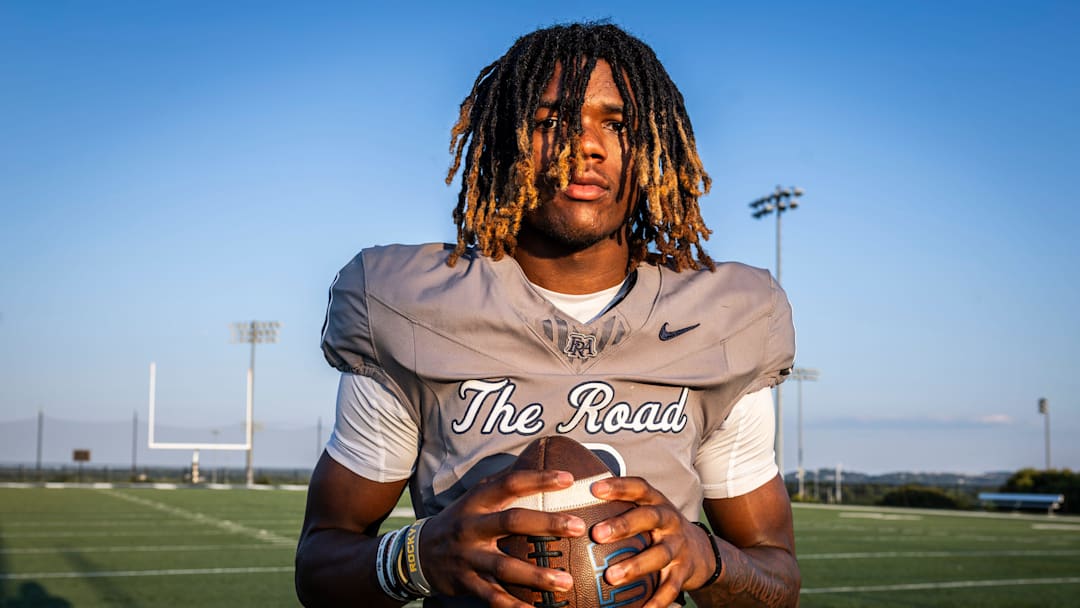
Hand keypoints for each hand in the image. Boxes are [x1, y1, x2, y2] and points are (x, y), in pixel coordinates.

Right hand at [419, 469, 587, 606]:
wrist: (418, 553)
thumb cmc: (460, 520)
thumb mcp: (474, 496)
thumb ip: (503, 482)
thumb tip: (538, 457)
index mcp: (477, 501)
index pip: (510, 483)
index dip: (538, 479)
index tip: (569, 479)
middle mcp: (471, 526)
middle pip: (511, 521)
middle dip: (547, 524)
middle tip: (578, 526)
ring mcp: (468, 557)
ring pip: (504, 566)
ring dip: (536, 575)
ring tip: (566, 581)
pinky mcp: (466, 583)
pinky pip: (492, 597)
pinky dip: (513, 606)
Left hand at [590, 477, 717, 607]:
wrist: (702, 552)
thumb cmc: (659, 530)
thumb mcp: (647, 512)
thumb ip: (620, 508)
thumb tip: (575, 509)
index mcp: (657, 502)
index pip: (639, 488)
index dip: (619, 486)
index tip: (595, 489)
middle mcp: (669, 521)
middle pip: (649, 518)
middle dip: (623, 525)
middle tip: (597, 534)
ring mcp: (678, 546)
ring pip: (659, 555)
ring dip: (635, 566)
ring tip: (610, 577)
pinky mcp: (684, 571)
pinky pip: (670, 587)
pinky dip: (657, 600)